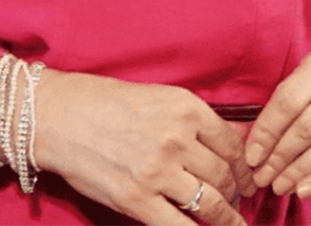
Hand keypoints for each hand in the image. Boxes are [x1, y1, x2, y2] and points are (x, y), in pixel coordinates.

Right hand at [32, 72, 256, 224]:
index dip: (245, 166)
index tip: (249, 177)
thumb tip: (227, 144)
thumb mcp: (160, 98)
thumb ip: (192, 121)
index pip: (232, 144)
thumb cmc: (107, 103)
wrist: (61, 117)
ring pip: (209, 202)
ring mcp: (158, 171)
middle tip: (240, 200)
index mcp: (187, 109)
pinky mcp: (136, 199)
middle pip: (224, 174)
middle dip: (236, 192)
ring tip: (234, 223)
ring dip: (227, 217)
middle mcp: (177, 139)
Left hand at [244, 46, 310, 199]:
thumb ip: (288, 106)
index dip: (266, 131)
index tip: (251, 157)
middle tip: (263, 178)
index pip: (289, 99)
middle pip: (310, 124)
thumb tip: (256, 149)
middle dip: (281, 156)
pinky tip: (307, 190)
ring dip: (301, 171)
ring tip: (281, 186)